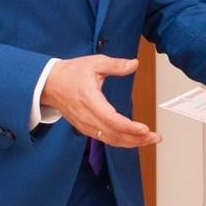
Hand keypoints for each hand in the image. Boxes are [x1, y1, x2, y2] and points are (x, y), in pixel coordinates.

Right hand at [42, 55, 158, 147]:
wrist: (49, 84)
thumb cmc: (71, 72)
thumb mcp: (94, 63)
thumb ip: (116, 65)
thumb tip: (134, 63)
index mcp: (90, 100)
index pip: (111, 119)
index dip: (129, 127)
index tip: (145, 129)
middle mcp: (87, 117)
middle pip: (114, 134)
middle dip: (137, 138)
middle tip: (156, 137)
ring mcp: (85, 125)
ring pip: (110, 140)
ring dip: (131, 142)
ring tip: (149, 139)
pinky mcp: (85, 128)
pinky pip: (104, 139)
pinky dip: (121, 141)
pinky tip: (134, 139)